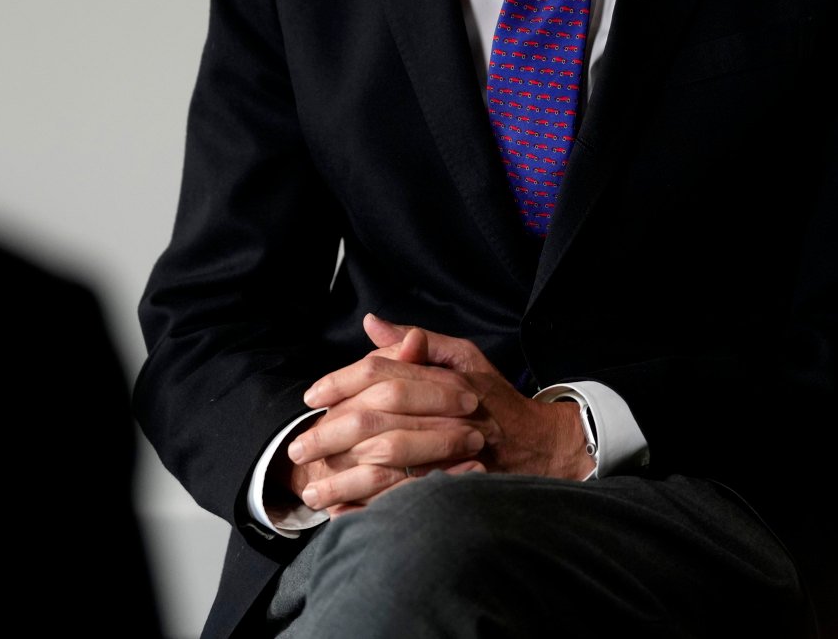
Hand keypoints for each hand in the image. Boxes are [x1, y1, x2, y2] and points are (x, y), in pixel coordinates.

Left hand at [287, 314, 592, 515]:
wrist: (539, 446)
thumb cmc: (494, 398)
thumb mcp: (464, 357)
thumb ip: (418, 343)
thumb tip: (372, 324)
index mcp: (445, 378)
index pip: (381, 374)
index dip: (340, 383)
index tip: (310, 398)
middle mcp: (447, 413)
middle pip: (376, 420)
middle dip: (330, 434)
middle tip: (299, 447)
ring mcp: (452, 454)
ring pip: (386, 465)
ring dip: (343, 480)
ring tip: (313, 492)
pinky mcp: (453, 488)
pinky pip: (403, 501)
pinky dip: (370, 509)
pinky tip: (343, 513)